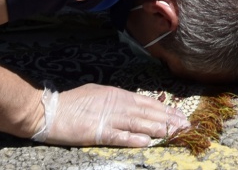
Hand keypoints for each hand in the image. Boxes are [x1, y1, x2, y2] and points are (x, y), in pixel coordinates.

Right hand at [41, 83, 188, 147]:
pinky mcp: (99, 133)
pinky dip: (135, 139)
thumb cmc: (73, 102)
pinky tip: (148, 142)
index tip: (180, 115)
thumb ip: (117, 100)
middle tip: (186, 125)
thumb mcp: (99, 94)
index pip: (148, 103)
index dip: (165, 110)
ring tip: (175, 132)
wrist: (51, 110)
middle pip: (148, 112)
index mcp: (118, 95)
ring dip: (159, 128)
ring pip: (139, 124)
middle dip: (169, 119)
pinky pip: (120, 136)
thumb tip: (133, 104)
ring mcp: (109, 118)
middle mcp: (117, 104)